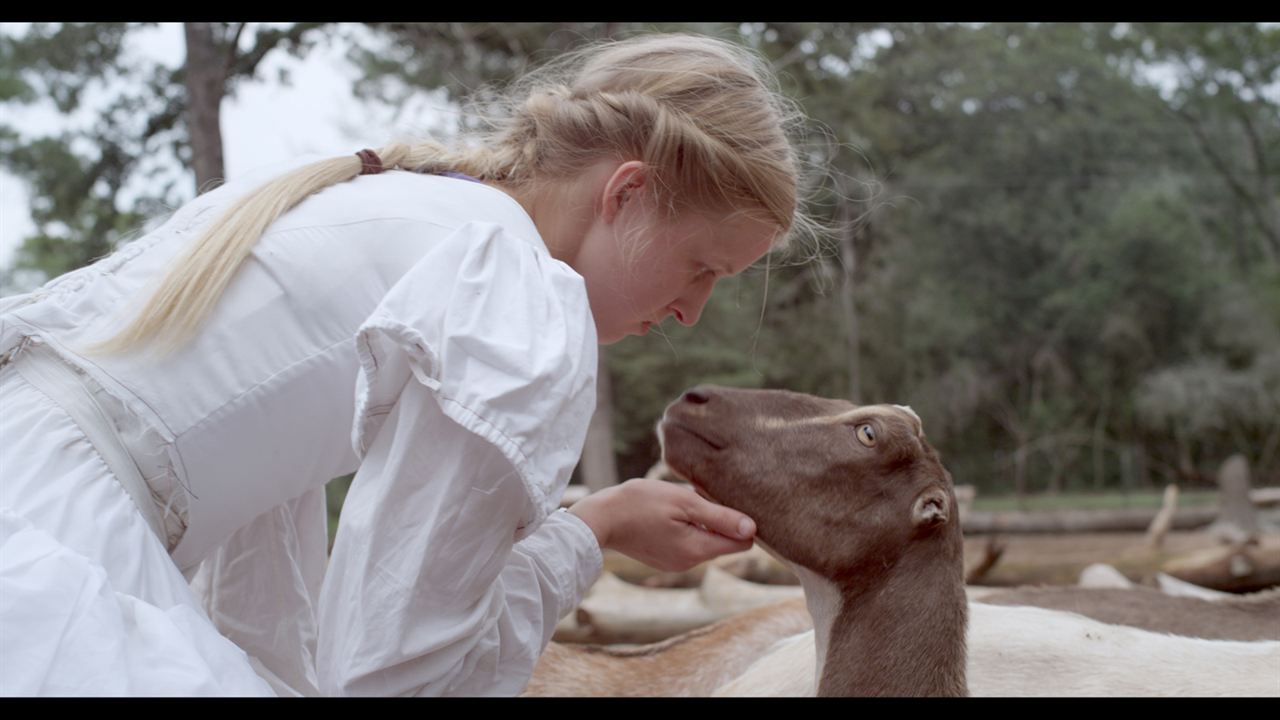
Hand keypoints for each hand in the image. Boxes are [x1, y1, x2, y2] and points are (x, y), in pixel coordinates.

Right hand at [567, 477, 755, 571]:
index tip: (728, 500)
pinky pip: (688, 543)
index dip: (742, 521)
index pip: (742, 543)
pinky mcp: (664, 559)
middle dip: (720, 520)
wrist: (599, 519)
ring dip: (701, 522)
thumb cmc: (641, 504)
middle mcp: (690, 563)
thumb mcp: (684, 502)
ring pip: (705, 541)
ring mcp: (675, 563)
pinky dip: (686, 527)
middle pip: (724, 542)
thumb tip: (753, 529)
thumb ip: (720, 517)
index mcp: (698, 550)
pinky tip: (668, 512)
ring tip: (680, 502)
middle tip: (700, 495)